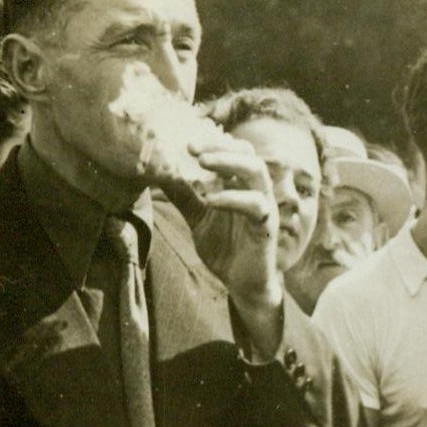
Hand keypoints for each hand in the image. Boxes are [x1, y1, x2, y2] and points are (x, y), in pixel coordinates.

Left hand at [164, 136, 282, 311]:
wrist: (242, 283)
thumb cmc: (225, 248)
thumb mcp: (197, 218)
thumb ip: (184, 197)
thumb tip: (160, 175)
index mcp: (241, 186)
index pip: (233, 152)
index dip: (211, 143)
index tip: (184, 142)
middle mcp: (256, 192)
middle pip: (247, 155)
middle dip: (220, 147)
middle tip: (192, 148)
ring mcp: (264, 207)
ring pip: (257, 172)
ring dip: (230, 163)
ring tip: (204, 162)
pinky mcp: (267, 226)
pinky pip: (256, 206)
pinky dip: (233, 198)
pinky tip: (211, 201)